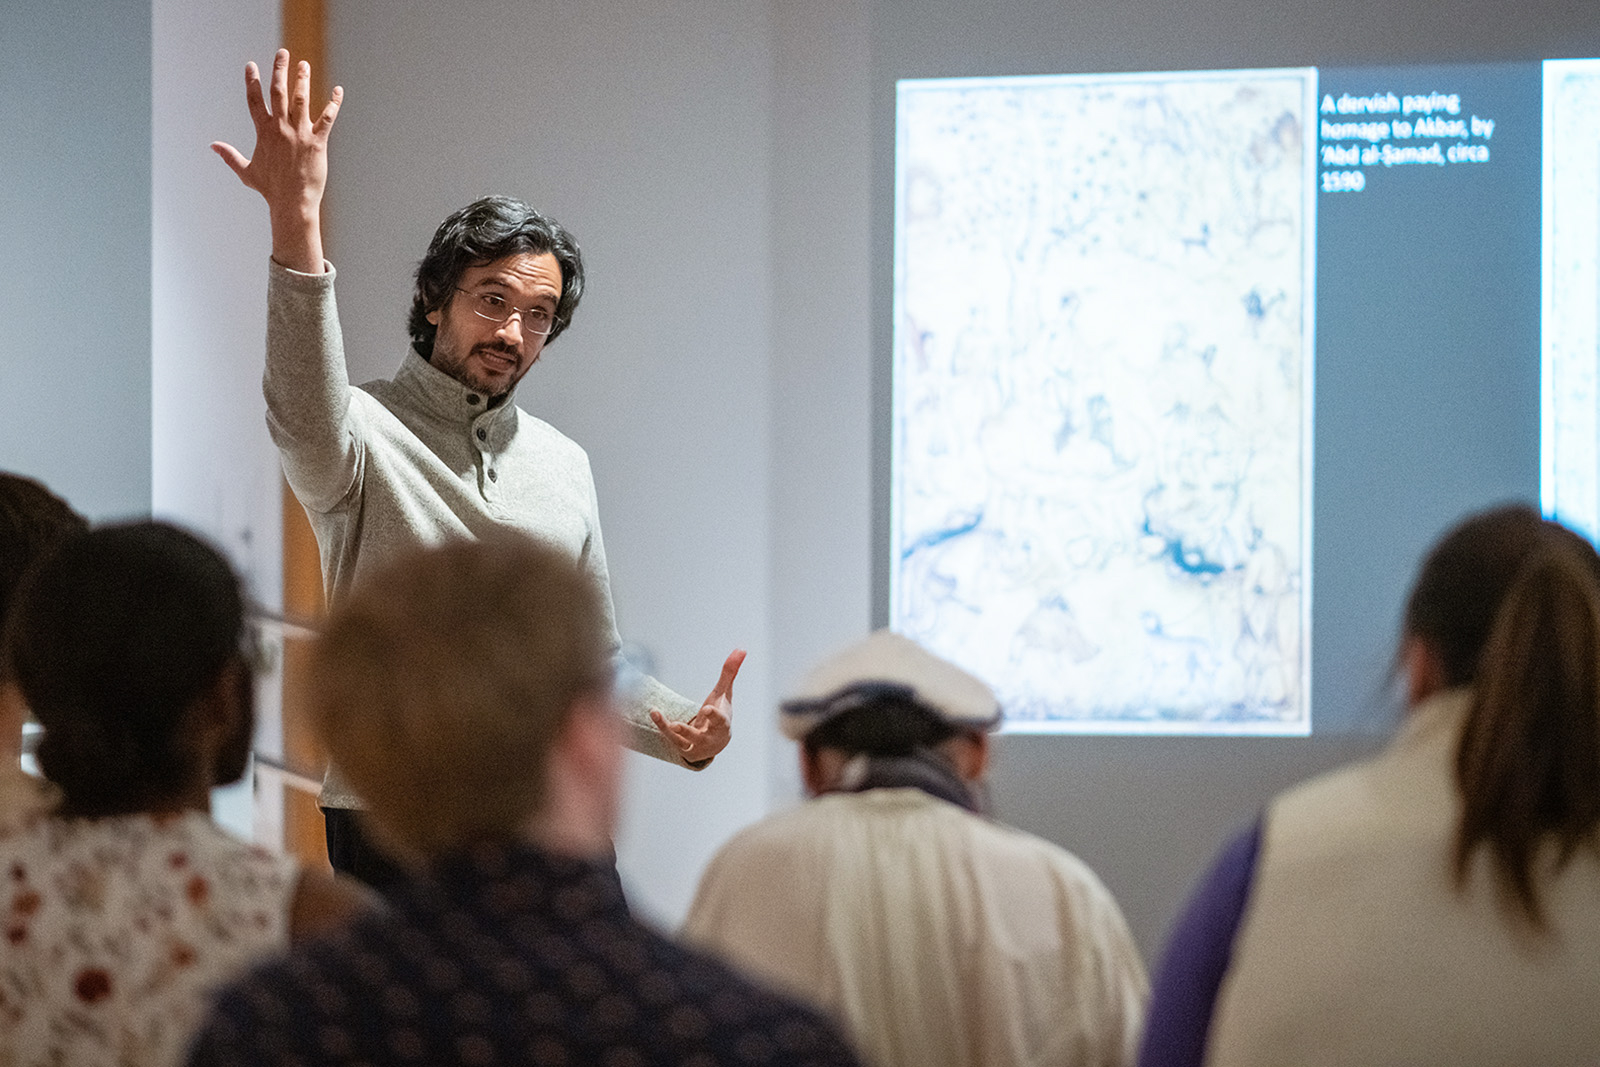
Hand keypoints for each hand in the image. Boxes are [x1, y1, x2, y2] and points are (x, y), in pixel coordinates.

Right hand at [210, 49, 342, 272]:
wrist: (292, 203)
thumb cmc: (270, 190)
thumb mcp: (246, 172)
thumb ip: (230, 156)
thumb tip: (212, 146)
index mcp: (263, 132)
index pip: (255, 101)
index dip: (251, 81)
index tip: (251, 65)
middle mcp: (280, 129)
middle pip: (278, 92)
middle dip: (279, 70)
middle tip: (282, 52)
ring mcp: (299, 134)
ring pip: (301, 100)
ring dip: (303, 80)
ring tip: (304, 64)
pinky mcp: (317, 142)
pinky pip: (328, 118)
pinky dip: (334, 104)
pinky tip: (338, 91)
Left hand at [650, 649, 743, 764]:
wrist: (716, 743)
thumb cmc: (721, 714)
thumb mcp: (724, 693)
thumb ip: (730, 672)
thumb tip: (741, 649)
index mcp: (722, 725)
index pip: (720, 721)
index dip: (714, 716)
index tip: (708, 710)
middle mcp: (709, 738)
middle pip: (699, 736)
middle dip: (688, 731)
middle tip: (676, 725)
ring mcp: (694, 745)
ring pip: (680, 739)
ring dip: (669, 729)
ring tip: (657, 716)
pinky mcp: (682, 747)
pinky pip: (670, 737)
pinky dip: (661, 724)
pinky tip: (654, 712)